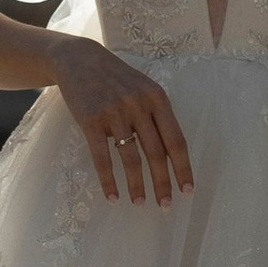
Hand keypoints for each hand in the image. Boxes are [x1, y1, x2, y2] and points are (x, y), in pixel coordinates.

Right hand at [48, 38, 194, 206]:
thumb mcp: (143, 88)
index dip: (183, 168)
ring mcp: (114, 113)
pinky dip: (108, 180)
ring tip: (140, 203)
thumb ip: (157, 115)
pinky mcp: (90, 120)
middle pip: (155, 153)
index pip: (176, 140)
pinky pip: (102, 157)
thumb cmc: (116, 78)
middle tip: (166, 206)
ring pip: (130, 158)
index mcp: (157, 98)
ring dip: (136, 186)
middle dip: (162, 183)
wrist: (80, 60)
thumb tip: (171, 154)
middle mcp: (138, 105)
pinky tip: (112, 197)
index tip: (187, 191)